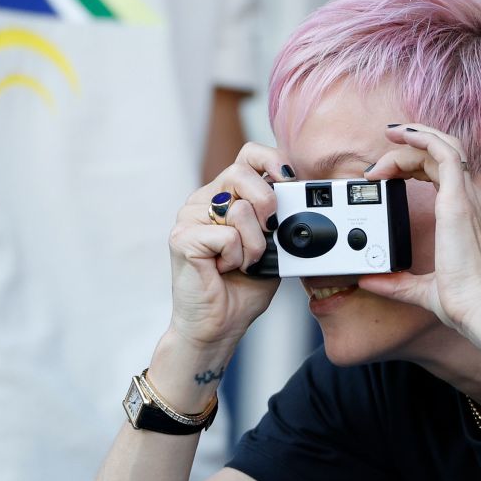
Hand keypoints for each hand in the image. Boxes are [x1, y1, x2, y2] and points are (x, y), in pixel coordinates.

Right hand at [166, 142, 290, 349]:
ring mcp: (189, 216)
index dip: (272, 160)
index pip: (248, 156)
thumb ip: (279, 220)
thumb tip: (298, 203)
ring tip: (244, 262)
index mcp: (226, 196)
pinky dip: (237, 257)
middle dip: (267, 203)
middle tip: (269, 231)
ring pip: (238, 209)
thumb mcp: (273, 247)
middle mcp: (205, 200)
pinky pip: (227, 236)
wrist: (218, 324)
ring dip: (254, 244)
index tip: (289, 180)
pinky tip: (224, 269)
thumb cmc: (242, 287)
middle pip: (241, 172)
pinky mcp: (182, 237)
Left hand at [357, 125, 480, 349]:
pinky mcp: (458, 200)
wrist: (479, 308)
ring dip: (414, 139)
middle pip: (441, 155)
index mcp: (466, 216)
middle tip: (379, 163)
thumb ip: (396, 282)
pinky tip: (402, 136)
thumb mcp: (422, 288)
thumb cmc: (464, 300)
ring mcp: (467, 198)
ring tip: (389, 137)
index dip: (415, 164)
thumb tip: (371, 281)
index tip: (386, 174)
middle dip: (409, 150)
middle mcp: (471, 201)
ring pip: (443, 147)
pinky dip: (423, 138)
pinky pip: (444, 153)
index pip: (443, 173)